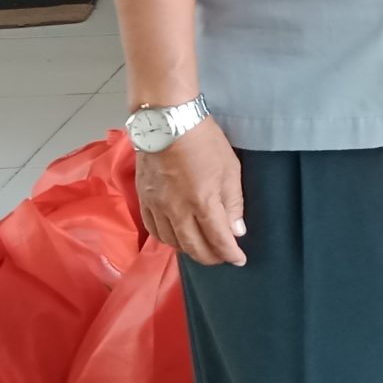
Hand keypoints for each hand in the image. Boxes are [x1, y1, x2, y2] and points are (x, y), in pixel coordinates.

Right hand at [136, 117, 246, 266]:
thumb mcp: (230, 168)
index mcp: (202, 202)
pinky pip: (154, 230)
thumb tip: (236, 231)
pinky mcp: (144, 200)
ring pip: (172, 242)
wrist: (167, 122)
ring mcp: (157, 207)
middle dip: (211, 257)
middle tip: (222, 257)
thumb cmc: (204, 141)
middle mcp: (177, 210)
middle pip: (194, 247)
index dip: (230, 254)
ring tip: (202, 248)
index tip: (239, 260)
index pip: (218, 240)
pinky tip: (176, 238)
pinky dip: (167, 240)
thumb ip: (234, 203)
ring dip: (189, 250)